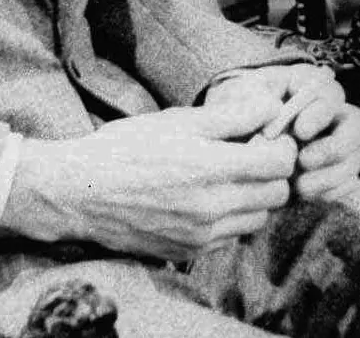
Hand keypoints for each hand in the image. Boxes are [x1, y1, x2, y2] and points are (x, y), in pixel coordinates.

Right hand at [5, 103, 296, 261]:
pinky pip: (232, 236)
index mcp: (210, 168)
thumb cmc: (125, 148)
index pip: (281, 164)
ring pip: (258, 219)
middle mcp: (211, 208)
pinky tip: (205, 198)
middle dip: (271, 173)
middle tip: (247, 155)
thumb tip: (272, 108)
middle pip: (277, 194)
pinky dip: (230, 219)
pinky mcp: (189, 252)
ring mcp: (201, 235)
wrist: (79, 193)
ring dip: (253, 198)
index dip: (279, 146)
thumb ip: (232, 117)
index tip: (263, 136)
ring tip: (225, 178)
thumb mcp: (178, 121)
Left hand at [206, 64, 359, 200]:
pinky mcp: (332, 172)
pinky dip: (331, 190)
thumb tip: (275, 108)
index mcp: (309, 87)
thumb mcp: (235, 96)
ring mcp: (335, 144)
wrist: (227, 144)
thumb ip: (251, 97)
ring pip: (356, 157)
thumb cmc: (233, 112)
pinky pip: (349, 183)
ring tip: (300, 187)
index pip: (332, 93)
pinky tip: (306, 194)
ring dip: (332, 174)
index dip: (322, 112)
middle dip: (337, 146)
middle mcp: (330, 114)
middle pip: (359, 124)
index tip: (300, 131)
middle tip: (304, 161)